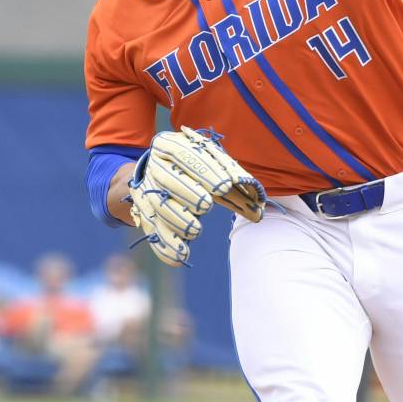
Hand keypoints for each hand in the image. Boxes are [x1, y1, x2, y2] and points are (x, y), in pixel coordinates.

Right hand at [125, 129, 266, 267]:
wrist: (161, 171)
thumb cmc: (196, 166)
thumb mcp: (212, 163)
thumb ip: (233, 179)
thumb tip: (258, 207)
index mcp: (169, 145)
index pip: (184, 153)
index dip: (204, 169)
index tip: (225, 185)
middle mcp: (153, 166)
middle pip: (166, 179)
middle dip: (188, 193)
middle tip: (206, 205)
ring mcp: (147, 190)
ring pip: (158, 205)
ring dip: (176, 220)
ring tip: (195, 231)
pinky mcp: (144, 213)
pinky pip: (152, 230)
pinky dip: (165, 246)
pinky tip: (179, 257)